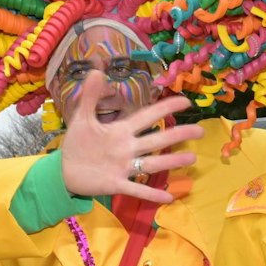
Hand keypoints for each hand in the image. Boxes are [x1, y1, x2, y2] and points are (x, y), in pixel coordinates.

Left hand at [58, 71, 201, 204]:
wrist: (64, 170)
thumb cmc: (78, 144)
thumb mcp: (82, 118)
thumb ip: (90, 96)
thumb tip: (96, 68)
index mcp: (121, 131)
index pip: (147, 117)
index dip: (164, 108)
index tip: (185, 101)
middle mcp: (128, 148)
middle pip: (156, 140)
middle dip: (178, 134)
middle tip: (201, 130)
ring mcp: (123, 167)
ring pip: (151, 164)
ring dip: (171, 161)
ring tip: (192, 158)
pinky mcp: (115, 184)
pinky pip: (136, 189)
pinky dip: (151, 193)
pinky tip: (169, 196)